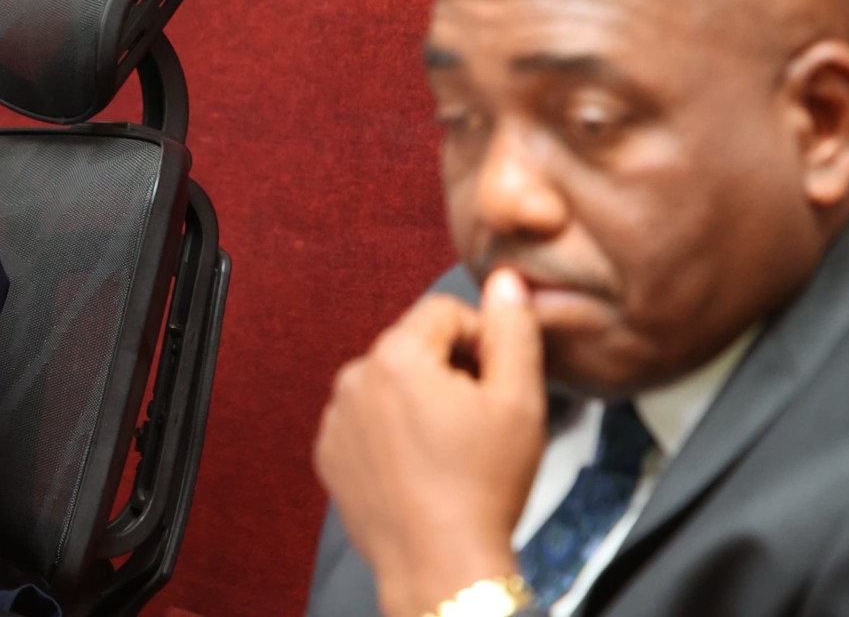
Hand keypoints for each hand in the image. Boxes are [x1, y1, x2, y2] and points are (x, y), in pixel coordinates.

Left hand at [313, 268, 546, 616]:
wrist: (441, 566)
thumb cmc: (482, 488)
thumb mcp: (519, 400)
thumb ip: (513, 329)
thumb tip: (506, 281)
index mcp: (395, 355)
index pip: (445, 311)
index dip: (483, 340)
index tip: (499, 382)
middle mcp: (353, 378)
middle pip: (415, 347)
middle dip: (451, 371)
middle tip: (480, 422)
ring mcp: (336, 418)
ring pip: (390, 385)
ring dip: (420, 402)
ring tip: (451, 451)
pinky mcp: (329, 454)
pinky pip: (367, 423)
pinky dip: (392, 435)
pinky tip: (421, 469)